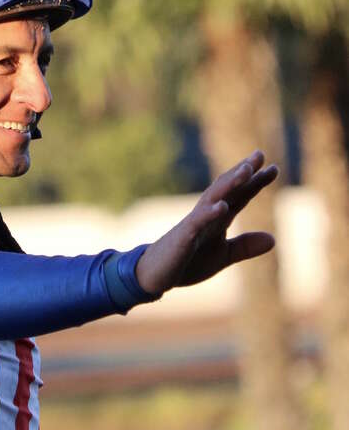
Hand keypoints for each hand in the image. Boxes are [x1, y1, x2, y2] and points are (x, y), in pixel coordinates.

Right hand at [135, 150, 277, 295]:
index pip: (238, 197)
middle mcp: (205, 215)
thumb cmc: (186, 263)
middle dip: (242, 172)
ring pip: (212, 199)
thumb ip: (244, 247)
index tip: (273, 168)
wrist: (154, 275)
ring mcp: (193, 224)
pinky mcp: (182, 238)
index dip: (255, 183)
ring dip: (228, 184)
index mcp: (216, 220)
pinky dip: (209, 214)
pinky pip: (196, 223)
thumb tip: (274, 239)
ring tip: (245, 171)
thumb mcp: (222, 256)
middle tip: (259, 154)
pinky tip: (222, 207)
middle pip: (226, 190)